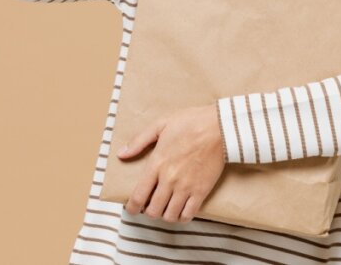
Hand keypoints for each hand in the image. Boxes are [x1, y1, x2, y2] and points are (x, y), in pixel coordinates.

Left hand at [117, 103, 225, 223]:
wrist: (219, 126)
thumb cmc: (190, 122)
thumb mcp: (160, 124)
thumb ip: (139, 141)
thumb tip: (121, 154)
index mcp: (157, 163)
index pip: (138, 196)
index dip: (132, 207)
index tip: (131, 208)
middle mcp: (169, 179)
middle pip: (153, 210)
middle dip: (148, 212)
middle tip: (150, 206)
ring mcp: (186, 187)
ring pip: (170, 216)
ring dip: (165, 216)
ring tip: (165, 208)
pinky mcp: (201, 191)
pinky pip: (188, 214)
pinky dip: (182, 217)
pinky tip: (180, 211)